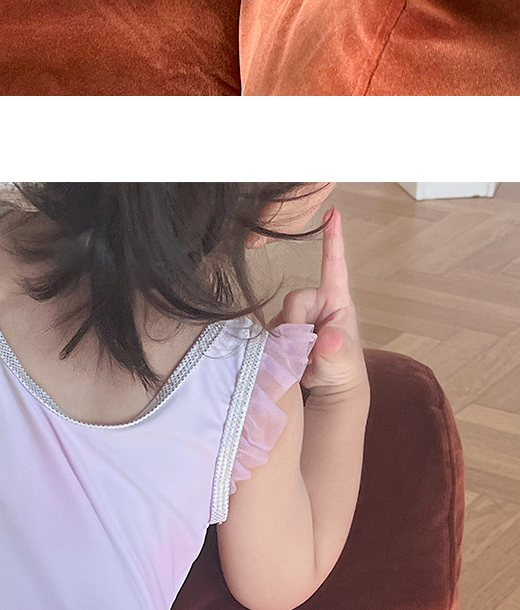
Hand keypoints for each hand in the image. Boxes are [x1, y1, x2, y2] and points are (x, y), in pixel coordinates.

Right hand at [272, 207, 367, 395]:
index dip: (332, 240)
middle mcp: (314, 305)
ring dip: (287, 342)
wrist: (325, 396)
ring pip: (278, 320)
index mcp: (336, 303)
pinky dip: (276, 350)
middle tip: (309, 353)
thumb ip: (337, 351)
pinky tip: (290, 361)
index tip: (333, 213)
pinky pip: (267, 335)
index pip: (334, 266)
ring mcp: (295, 319)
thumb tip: (329, 339)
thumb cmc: (341, 374)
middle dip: (298, 326)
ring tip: (303, 361)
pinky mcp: (279, 333)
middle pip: (294, 300)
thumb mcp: (344, 365)